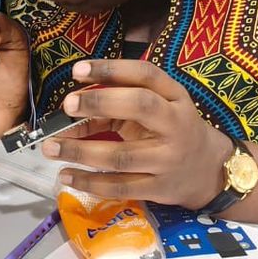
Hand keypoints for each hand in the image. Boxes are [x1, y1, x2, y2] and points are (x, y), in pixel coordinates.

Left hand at [41, 59, 234, 207]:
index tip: (77, 70)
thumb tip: (73, 107)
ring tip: (51, 147)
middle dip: (99, 103)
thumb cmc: (171, 129)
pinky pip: (119, 187)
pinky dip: (89, 183)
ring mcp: (167, 160)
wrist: (207, 170)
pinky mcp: (158, 189)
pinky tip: (66, 176)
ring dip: (81, 151)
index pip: (145, 75)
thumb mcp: (157, 107)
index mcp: (174, 98)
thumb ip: (119, 102)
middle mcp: (175, 125)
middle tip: (67, 105)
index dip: (111, 69)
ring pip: (121, 155)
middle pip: (140, 106)